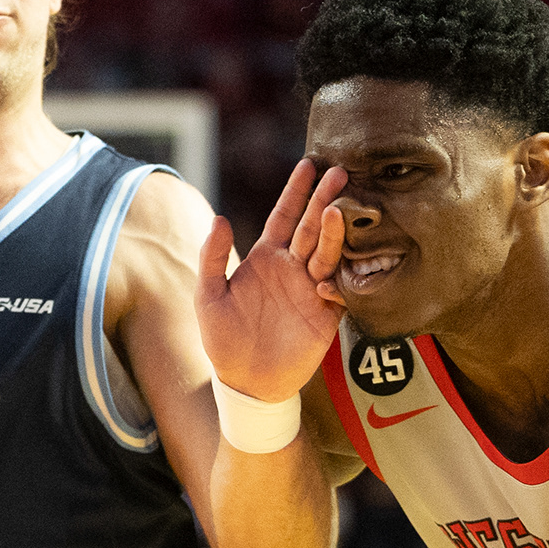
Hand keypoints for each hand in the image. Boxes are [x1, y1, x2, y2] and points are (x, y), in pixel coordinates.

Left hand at [196, 160, 348, 403]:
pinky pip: (339, 290)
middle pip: (312, 227)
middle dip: (325, 200)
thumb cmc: (223, 339)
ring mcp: (311, 289)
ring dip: (334, 233)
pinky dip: (338, 280)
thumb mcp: (208, 296)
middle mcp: (293, 267)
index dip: (296, 191)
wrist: (245, 382)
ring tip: (340, 210)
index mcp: (266, 257)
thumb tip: (217, 218)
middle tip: (340, 172)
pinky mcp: (326, 314)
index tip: (309, 165)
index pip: (285, 216)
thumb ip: (211, 258)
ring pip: (328, 253)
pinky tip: (329, 274)